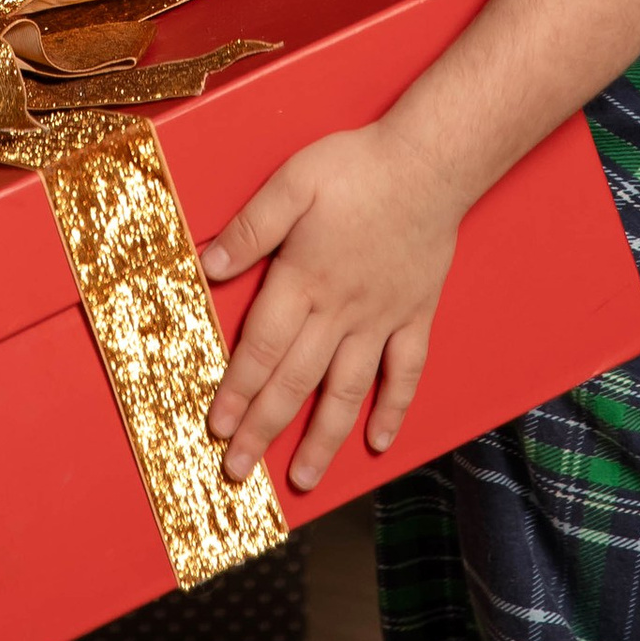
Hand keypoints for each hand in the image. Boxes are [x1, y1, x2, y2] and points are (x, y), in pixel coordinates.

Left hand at [199, 120, 464, 494]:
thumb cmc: (356, 166)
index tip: (216, 427)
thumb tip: (208, 266)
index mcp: (303, 280)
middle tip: (237, 471)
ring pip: (347, 390)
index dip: (236, 391)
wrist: (431, 163)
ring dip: (322, 438)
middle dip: (263, 429)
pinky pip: (405, 373)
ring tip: (302, 478)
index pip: (261, 349)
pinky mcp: (415, 315)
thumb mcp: (291, 182)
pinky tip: (378, 440)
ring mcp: (381, 319)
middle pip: (295, 381)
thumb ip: (251, 228)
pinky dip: (392, 409)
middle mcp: (340, 311)